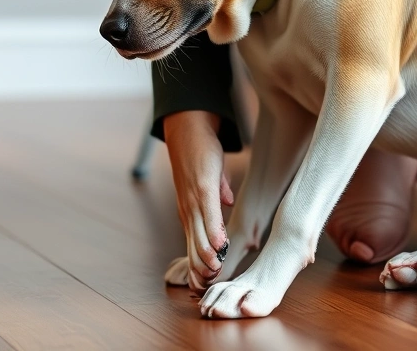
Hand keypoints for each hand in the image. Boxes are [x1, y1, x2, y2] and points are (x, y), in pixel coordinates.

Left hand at [163, 111, 234, 291]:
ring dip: (207, 255)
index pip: (193, 245)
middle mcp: (188, 209)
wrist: (188, 127)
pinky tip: (219, 245)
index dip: (198, 266)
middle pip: (192, 246)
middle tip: (208, 289)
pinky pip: (209, 213)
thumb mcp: (211, 177)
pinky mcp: (202, 186)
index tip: (205, 285)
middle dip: (200, 269)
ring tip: (215, 273)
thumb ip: (219, 193)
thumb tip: (228, 203)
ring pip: (198, 234)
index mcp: (191, 211)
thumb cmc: (200, 152)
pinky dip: (213, 231)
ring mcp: (193, 198)